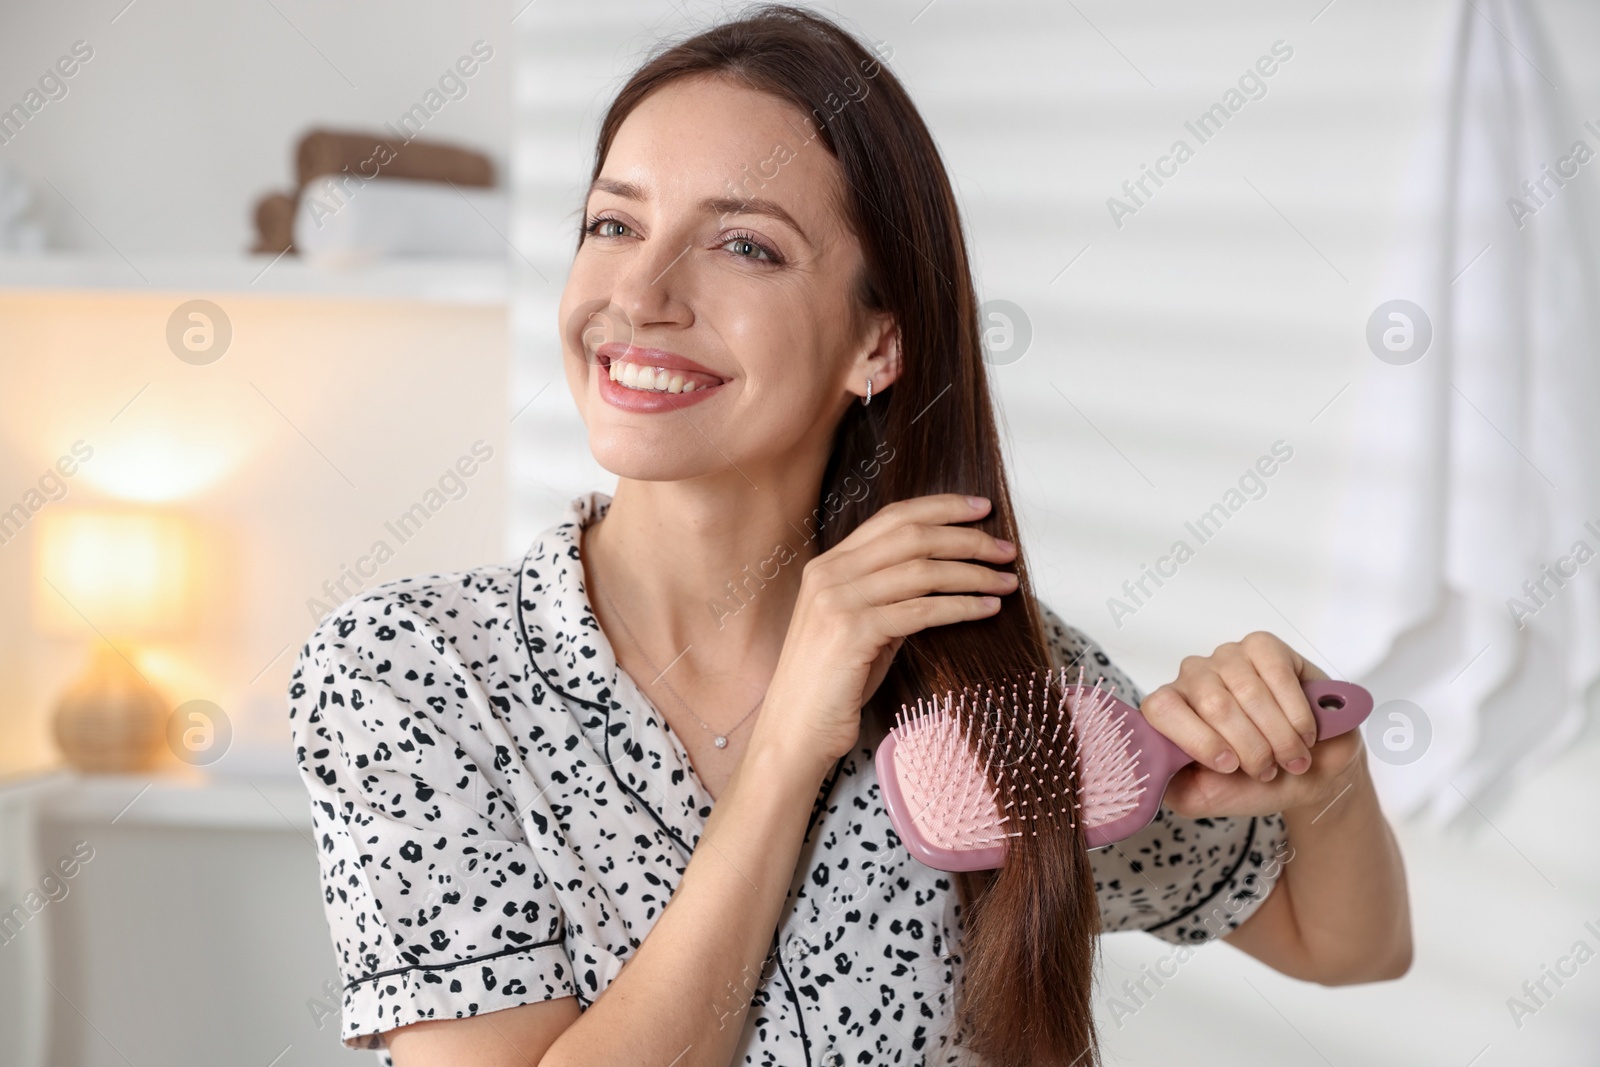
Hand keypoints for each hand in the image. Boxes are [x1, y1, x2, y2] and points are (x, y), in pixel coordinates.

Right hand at [752, 493, 1018, 764]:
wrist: (795, 731)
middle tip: (1005, 549)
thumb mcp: (860, 628)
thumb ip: (889, 598)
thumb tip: (941, 579)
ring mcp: (837, 601)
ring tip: (1006, 582)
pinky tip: (986, 610)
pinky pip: (922, 610)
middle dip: (967, 538)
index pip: (892, 517)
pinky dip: (961, 607)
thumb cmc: (831, 686)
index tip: (980, 509)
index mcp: (828, 565)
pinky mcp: (852, 632)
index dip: (941, 508)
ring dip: (973, 573)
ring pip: (922, 571)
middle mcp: (829, 574)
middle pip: (911, 536)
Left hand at [1139, 632, 1365, 818]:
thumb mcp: (1207, 798)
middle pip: (1213, 705)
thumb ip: (1174, 788)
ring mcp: (1227, 658)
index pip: (1161, 709)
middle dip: (1250, 748)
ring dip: (1278, 735)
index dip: (1198, 740)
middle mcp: (1193, 678)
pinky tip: (1303, 731)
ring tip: (1290, 757)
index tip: (1229, 766)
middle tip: (1268, 770)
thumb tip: (1152, 772)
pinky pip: (1277, 673)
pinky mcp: (1263, 647)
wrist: (1311, 773)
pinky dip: (1296, 712)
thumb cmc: (1254, 782)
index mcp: (1171, 711)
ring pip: (1249, 692)